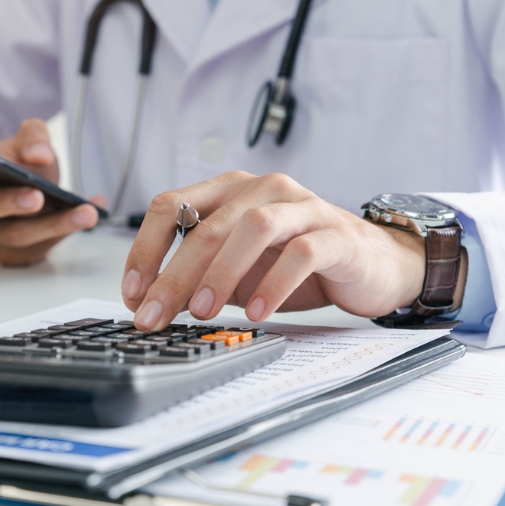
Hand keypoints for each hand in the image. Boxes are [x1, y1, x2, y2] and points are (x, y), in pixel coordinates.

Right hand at [0, 119, 104, 265]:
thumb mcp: (25, 141)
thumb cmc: (17, 164)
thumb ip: (33, 137)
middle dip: (9, 204)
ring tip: (83, 211)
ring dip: (52, 223)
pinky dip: (69, 229)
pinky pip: (41, 246)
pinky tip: (93, 211)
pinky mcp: (15, 255)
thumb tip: (39, 155)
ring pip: (16, 235)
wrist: (34, 186)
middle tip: (37, 195)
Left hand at [121, 171, 425, 329]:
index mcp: (228, 191)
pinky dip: (273, 283)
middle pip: (205, 226)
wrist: (372, 264)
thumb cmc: (296, 264)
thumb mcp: (236, 270)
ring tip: (202, 312)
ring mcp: (301, 206)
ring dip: (220, 272)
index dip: (145, 249)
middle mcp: (261, 189)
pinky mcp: (335, 233)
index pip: (170, 207)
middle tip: (155, 316)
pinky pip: (300, 252)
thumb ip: (197, 279)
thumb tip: (148, 305)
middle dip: (173, 276)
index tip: (133, 293)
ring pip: (251, 228)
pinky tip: (257, 311)